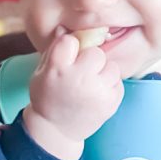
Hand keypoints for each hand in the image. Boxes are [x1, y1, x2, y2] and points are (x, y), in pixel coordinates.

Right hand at [23, 30, 123, 159]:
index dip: (70, 48)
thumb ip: (55, 50)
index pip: (71, 40)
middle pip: (96, 53)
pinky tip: (97, 96)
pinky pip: (118, 81)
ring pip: (111, 67)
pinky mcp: (111, 102)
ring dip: (103, 73)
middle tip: (82, 74)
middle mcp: (78, 78)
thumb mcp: (42, 71)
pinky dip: (110, 87)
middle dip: (90, 61)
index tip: (67, 58)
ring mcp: (97, 91)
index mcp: (57, 68)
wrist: (57, 130)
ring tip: (90, 86)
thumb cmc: (48, 96)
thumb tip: (66, 28)